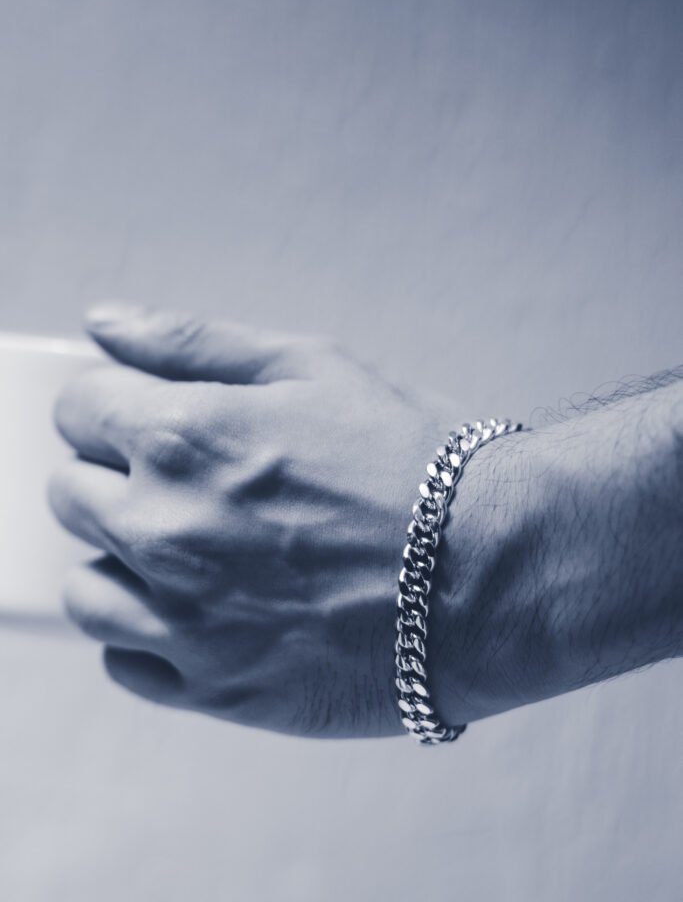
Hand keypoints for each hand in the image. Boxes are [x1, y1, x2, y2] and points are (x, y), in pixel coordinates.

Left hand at [49, 305, 462, 737]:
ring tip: (190, 549)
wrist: (495, 572)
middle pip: (70, 494)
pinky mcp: (216, 687)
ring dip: (118, 559)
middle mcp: (166, 527)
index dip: (111, 408)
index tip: (146, 420)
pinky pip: (124, 662)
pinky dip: (145, 632)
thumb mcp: (313, 366)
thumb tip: (103, 323)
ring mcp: (185, 617)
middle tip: (188, 482)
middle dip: (114, 477)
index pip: (78, 410)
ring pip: (84, 586)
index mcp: (185, 436)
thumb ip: (192, 341)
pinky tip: (201, 607)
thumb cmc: (415, 460)